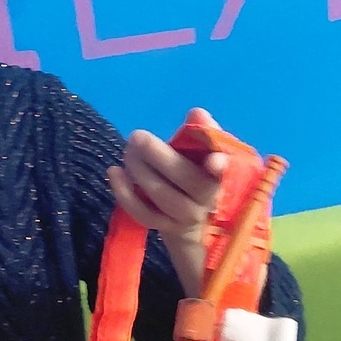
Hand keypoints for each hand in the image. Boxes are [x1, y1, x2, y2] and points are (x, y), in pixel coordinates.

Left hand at [108, 107, 228, 300]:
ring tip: (128, 151)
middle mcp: (210, 200)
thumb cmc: (203, 174)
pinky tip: (115, 172)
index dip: (219, 166)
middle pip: (187, 180)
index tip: (213, 160)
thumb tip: (197, 113)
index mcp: (224, 175)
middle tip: (137, 137)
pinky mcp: (167, 227)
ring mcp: (188, 217)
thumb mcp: (208, 151)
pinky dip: (125, 193)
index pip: (225, 171)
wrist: (199, 218)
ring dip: (140, 171)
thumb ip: (204, 132)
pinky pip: (144, 213)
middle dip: (159, 156)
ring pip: (163, 196)